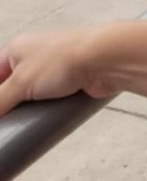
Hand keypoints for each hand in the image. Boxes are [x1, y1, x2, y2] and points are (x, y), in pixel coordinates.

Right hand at [0, 26, 117, 116]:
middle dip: (6, 106)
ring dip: (24, 111)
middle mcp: (31, 57)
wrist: (103, 60)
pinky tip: (37, 126)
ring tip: (17, 130)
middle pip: (9, 87)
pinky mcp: (66, 83)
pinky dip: (41, 112)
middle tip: (4, 126)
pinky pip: (47, 101)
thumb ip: (0, 102)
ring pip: (28, 96)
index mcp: (16, 49)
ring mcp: (50, 70)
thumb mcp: (20, 82)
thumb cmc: (62, 60)